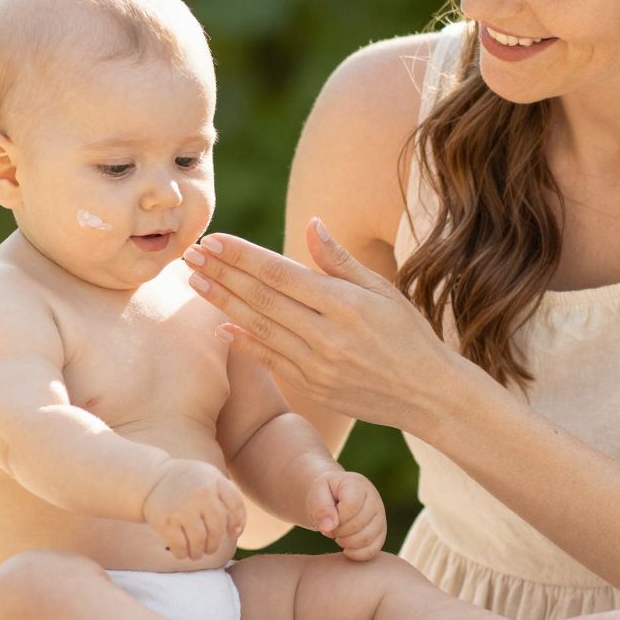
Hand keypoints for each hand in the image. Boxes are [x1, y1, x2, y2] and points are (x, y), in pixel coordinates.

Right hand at [142, 459, 244, 561]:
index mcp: (214, 480)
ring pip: (200, 540)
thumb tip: (238, 529)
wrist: (151, 479)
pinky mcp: (165, 521)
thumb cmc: (187, 483)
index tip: (233, 534)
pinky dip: (183, 554)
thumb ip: (226, 496)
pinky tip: (182, 553)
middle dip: (216, 542)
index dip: (237, 523)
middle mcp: (201, 492)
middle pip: (218, 527)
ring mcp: (182, 507)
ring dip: (200, 552)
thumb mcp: (209, 477)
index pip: (236, 506)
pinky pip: (180, 546)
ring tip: (197, 553)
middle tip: (211, 548)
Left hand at [183, 219, 479, 435]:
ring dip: (223, 302)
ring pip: (259, 328)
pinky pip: (271, 360)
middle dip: (222, 273)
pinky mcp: (314, 387)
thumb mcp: (383, 290)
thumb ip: (340, 261)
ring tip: (196, 281)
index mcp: (345, 304)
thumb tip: (310, 225)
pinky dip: (244, 343)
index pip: (280, 273)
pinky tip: (222, 325)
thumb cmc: (410, 334)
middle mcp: (327, 335)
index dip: (243, 255)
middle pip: (261, 299)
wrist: (429, 395)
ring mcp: (317, 365)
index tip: (214, 238)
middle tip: (190, 253)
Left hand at [305, 469, 385, 559]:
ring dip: (347, 542)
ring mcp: (380, 516)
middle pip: (360, 523)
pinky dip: (357, 554)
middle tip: (330, 528)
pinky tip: (346, 547)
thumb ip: (321, 507)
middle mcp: (374, 498)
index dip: (336, 517)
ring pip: (368, 538)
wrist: (333, 497)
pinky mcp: (380, 532)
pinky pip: (373, 550)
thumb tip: (329, 526)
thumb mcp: (317, 493)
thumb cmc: (325, 494)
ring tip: (338, 535)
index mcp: (357, 484)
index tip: (327, 517)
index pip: (352, 506)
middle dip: (339, 531)